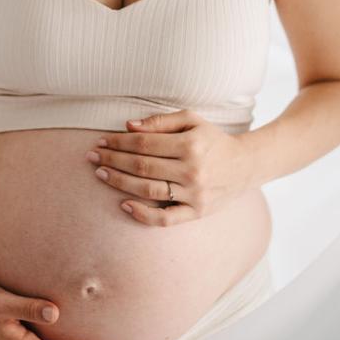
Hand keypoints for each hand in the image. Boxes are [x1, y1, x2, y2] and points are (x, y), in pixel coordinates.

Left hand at [85, 109, 259, 226]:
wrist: (246, 165)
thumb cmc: (213, 139)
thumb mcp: (192, 120)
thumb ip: (160, 121)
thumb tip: (128, 126)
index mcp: (190, 145)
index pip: (144, 144)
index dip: (118, 143)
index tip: (101, 142)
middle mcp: (192, 170)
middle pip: (142, 166)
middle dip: (113, 160)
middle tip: (93, 157)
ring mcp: (194, 194)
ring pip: (148, 190)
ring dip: (120, 182)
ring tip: (101, 174)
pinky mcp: (197, 212)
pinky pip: (165, 218)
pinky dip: (143, 214)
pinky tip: (124, 205)